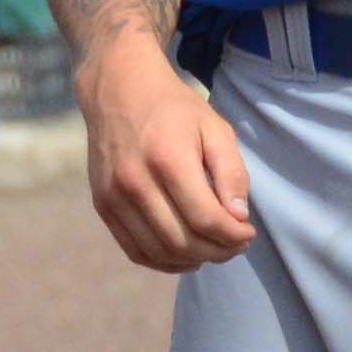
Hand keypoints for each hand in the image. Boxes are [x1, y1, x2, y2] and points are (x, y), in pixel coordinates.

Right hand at [76, 39, 255, 271]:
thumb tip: (238, 218)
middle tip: (236, 244)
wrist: (118, 89)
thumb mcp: (214, 127)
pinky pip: (135, 250)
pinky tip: (185, 254)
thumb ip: (231, 172)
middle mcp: (136, 181)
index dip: (234, 236)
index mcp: (168, 158)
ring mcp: (114, 196)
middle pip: (183, 242)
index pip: (206, 219)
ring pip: (159, 251)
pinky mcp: (102, 204)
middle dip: (219, 252)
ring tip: (214, 249)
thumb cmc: (174, 108)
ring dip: (194, 260)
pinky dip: (163, 261)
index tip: (248, 233)